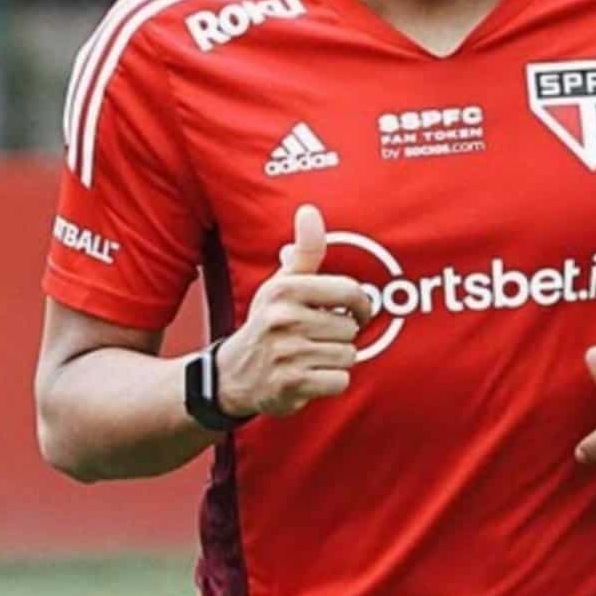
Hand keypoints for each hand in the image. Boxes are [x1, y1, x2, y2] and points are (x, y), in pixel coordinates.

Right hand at [213, 204, 374, 417]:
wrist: (234, 374)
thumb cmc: (269, 322)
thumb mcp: (282, 284)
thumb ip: (305, 251)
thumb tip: (310, 211)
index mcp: (285, 289)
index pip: (349, 291)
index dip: (361, 304)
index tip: (355, 311)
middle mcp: (283, 318)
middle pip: (350, 327)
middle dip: (341, 335)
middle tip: (318, 337)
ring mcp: (286, 353)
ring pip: (348, 355)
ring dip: (337, 359)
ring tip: (312, 355)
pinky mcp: (291, 384)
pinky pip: (340, 380)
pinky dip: (331, 381)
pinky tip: (310, 375)